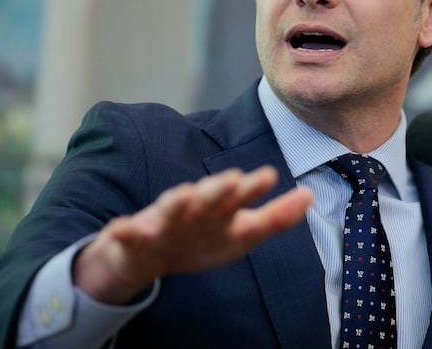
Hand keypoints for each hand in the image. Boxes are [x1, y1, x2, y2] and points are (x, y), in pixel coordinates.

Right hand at [73, 166, 312, 303]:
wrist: (145, 256)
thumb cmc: (200, 239)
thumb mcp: (241, 234)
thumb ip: (276, 217)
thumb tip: (310, 195)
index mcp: (219, 212)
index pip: (238, 198)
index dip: (252, 188)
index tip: (268, 175)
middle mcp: (193, 211)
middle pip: (206, 199)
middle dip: (217, 190)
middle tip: (231, 180)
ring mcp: (162, 222)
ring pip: (169, 210)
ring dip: (176, 202)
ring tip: (184, 194)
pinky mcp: (134, 238)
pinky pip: (126, 235)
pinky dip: (123, 231)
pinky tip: (122, 227)